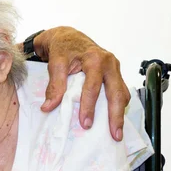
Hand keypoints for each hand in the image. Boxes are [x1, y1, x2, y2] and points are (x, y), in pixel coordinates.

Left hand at [35, 26, 129, 140]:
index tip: (85, 123)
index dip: (89, 106)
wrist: (67, 36)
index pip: (93, 87)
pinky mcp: (114, 73)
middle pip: (116, 92)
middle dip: (115, 115)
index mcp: (95, 59)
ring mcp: (114, 68)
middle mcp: (109, 63)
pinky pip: (120, 91)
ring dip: (120, 113)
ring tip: (116, 132)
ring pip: (122, 93)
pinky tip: (114, 119)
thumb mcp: (55, 63)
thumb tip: (48, 107)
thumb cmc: (62, 47)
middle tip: (114, 134)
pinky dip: (118, 105)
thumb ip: (54, 85)